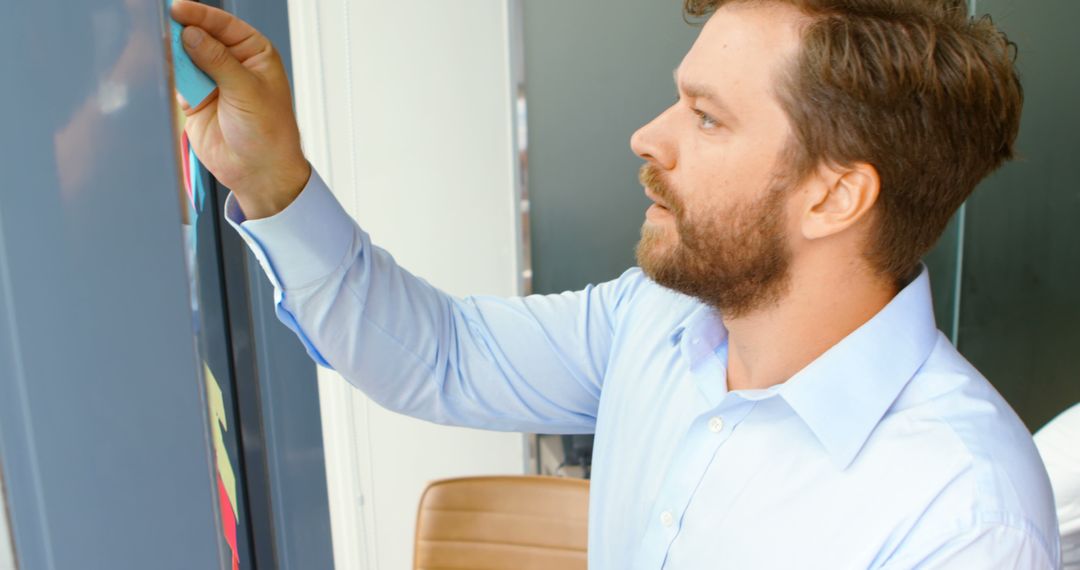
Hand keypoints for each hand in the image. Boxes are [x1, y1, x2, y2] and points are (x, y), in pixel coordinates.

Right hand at [171, 0, 309, 218]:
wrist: (259, 172)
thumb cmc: (269, 133)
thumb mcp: (246, 91)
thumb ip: (217, 61)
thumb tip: (191, 34)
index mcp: (255, 54)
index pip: (224, 25)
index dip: (200, 15)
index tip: (177, 9)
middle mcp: (233, 63)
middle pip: (200, 36)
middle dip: (182, 31)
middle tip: (163, 25)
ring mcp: (212, 81)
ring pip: (185, 57)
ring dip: (174, 55)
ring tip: (164, 51)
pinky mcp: (195, 100)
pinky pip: (177, 81)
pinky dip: (171, 78)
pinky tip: (170, 77)